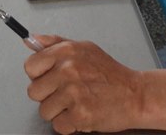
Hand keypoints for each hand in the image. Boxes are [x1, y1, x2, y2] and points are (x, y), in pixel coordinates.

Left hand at [24, 37, 142, 134]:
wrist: (136, 95)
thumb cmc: (110, 74)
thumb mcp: (84, 49)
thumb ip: (55, 43)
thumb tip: (30, 41)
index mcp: (66, 52)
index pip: (30, 66)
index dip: (38, 76)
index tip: (50, 79)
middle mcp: (68, 70)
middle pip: (34, 91)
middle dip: (48, 96)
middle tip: (66, 94)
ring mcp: (73, 93)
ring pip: (44, 111)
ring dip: (58, 112)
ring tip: (76, 104)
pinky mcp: (80, 114)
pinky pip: (58, 125)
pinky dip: (69, 125)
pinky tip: (81, 114)